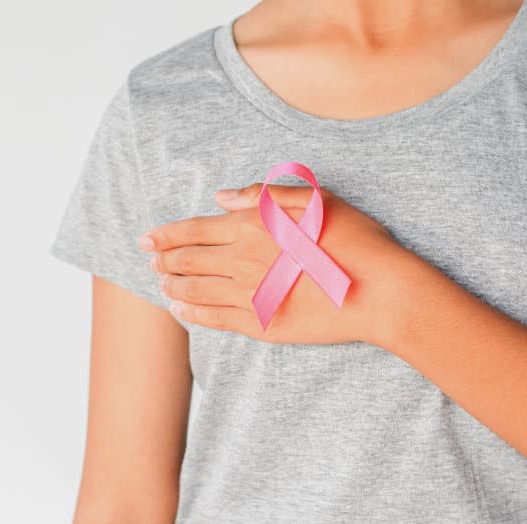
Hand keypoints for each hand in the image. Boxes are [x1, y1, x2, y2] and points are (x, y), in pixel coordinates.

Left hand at [139, 183, 409, 345]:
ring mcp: (249, 295)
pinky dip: (191, 314)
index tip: (146, 239)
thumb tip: (222, 196)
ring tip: (161, 284)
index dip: (165, 235)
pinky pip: (215, 319)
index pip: (194, 230)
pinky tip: (180, 311)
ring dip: (173, 286)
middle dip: (164, 260)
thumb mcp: (314, 200)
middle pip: (189, 261)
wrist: (380, 290)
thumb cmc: (354, 239)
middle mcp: (242, 261)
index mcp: (252, 227)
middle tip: (150, 261)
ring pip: (196, 292)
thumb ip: (263, 195)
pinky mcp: (260, 324)